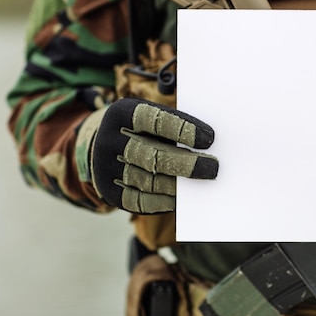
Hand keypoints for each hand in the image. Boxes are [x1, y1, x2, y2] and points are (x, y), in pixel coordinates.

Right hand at [90, 98, 217, 212]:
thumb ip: (174, 128)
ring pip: (148, 181)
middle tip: (212, 168)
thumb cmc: (143, 131)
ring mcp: (106, 168)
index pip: (154, 120)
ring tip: (203, 182)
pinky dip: (164, 201)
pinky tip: (183, 197)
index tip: (209, 139)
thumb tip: (208, 146)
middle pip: (151, 155)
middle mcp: (109, 140)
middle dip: (185, 164)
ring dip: (178, 185)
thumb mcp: (151, 119)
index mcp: (122, 114)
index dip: (183, 129)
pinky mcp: (110, 193)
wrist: (103, 148)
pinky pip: (140, 201)